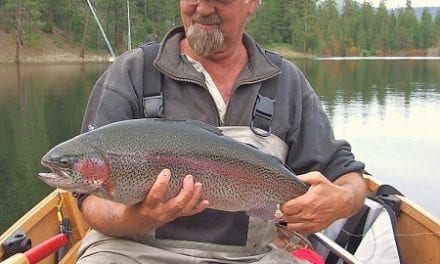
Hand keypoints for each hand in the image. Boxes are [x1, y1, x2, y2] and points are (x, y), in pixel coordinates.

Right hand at [82, 168, 209, 235]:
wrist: (131, 222)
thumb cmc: (127, 201)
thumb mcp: (121, 192)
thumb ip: (119, 177)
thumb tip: (111, 153)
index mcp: (144, 207)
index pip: (154, 197)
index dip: (161, 185)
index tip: (166, 171)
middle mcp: (158, 213)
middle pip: (175, 206)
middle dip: (185, 192)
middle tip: (189, 177)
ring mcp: (167, 215)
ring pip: (184, 209)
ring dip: (193, 197)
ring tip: (198, 183)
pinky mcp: (173, 215)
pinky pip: (188, 213)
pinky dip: (198, 207)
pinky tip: (206, 200)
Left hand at [280, 171, 364, 233]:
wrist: (343, 202)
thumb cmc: (330, 191)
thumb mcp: (316, 178)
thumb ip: (302, 177)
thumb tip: (292, 178)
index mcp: (307, 202)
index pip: (286, 208)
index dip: (282, 205)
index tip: (284, 203)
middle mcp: (309, 214)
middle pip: (287, 218)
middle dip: (285, 213)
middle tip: (287, 208)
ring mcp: (312, 223)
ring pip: (291, 227)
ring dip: (289, 221)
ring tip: (292, 214)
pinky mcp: (316, 228)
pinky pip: (300, 231)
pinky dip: (297, 226)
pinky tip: (299, 220)